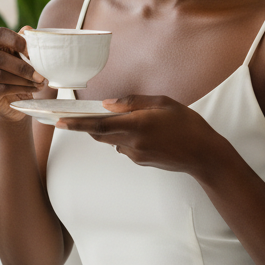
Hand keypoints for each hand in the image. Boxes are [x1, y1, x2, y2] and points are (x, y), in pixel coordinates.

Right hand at [0, 27, 47, 123]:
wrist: (13, 101)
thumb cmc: (19, 74)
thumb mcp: (23, 57)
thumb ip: (25, 43)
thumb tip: (29, 29)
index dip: (16, 41)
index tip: (32, 53)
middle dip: (23, 67)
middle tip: (41, 75)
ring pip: (1, 75)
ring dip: (24, 80)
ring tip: (39, 84)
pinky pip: (2, 89)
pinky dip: (21, 89)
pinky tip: (32, 90)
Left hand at [55, 94, 225, 174]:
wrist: (204, 155)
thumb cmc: (188, 125)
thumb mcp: (163, 103)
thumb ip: (132, 102)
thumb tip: (107, 104)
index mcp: (137, 124)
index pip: (99, 124)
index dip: (76, 124)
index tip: (59, 121)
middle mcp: (133, 142)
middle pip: (100, 134)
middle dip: (89, 125)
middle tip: (86, 114)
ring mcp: (136, 155)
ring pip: (112, 140)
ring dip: (112, 130)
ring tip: (134, 120)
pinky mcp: (141, 162)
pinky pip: (124, 147)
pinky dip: (126, 137)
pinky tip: (147, 132)